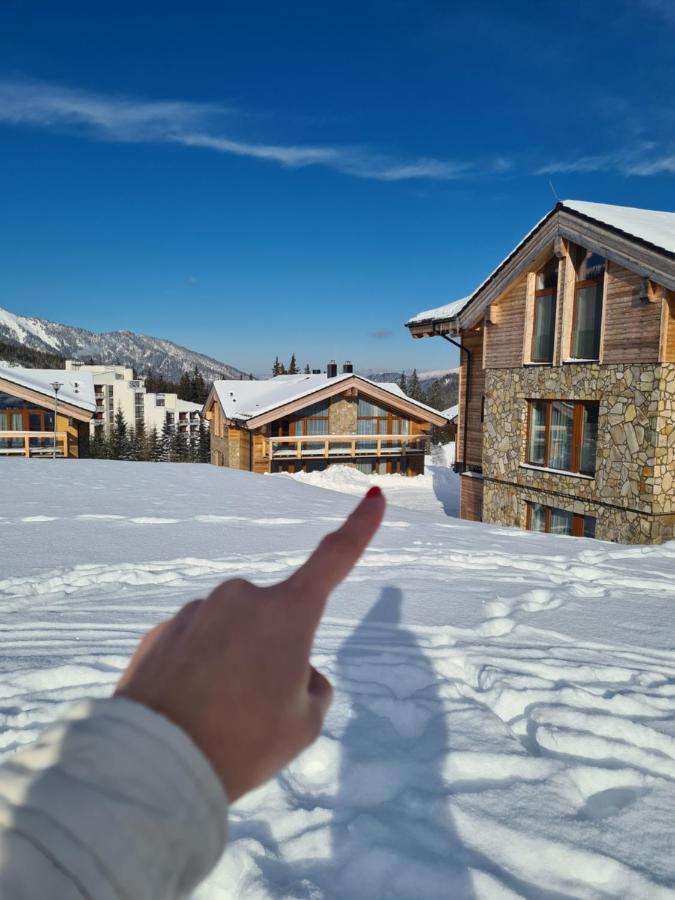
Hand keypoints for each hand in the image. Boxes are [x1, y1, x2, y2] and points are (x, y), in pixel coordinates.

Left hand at [115, 487, 385, 801]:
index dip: (359, 527)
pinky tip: (185, 708)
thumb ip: (311, 688)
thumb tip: (294, 669)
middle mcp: (242, 598)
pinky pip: (194, 645)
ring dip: (231, 661)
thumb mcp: (303, 725)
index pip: (334, 559)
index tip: (375, 496)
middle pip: (273, 620)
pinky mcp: (162, 631)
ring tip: (217, 715)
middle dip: (272, 651)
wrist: (155, 765)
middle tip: (256, 707)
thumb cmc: (245, 743)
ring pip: (230, 633)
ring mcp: (196, 611)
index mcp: (287, 613)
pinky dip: (197, 670)